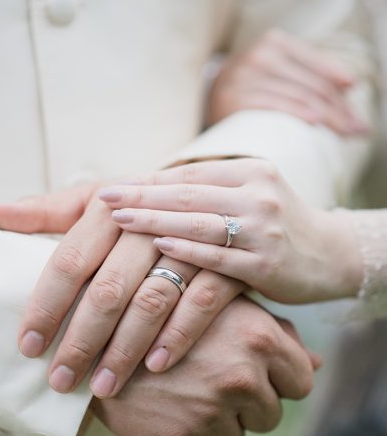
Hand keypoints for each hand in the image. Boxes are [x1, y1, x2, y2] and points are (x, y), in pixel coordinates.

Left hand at [0, 186, 244, 397]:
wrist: (201, 197)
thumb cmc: (136, 205)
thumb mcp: (94, 201)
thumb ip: (47, 211)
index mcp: (110, 205)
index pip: (70, 260)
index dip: (47, 305)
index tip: (30, 344)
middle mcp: (148, 222)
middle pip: (109, 288)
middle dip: (82, 339)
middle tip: (63, 379)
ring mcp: (188, 242)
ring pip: (153, 299)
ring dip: (126, 346)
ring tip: (104, 385)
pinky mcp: (223, 261)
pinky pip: (202, 301)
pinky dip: (179, 334)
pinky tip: (157, 364)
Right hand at [92, 297, 319, 435]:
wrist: (100, 328)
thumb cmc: (171, 308)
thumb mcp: (225, 304)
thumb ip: (274, 332)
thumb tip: (315, 363)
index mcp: (258, 339)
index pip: (300, 380)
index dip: (281, 378)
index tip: (256, 371)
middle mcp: (239, 378)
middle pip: (270, 413)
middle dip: (247, 400)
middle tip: (210, 374)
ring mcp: (207, 413)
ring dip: (216, 418)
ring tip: (185, 384)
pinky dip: (186, 433)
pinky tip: (166, 401)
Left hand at [99, 158, 363, 303]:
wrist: (331, 254)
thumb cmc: (276, 225)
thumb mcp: (250, 196)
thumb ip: (209, 191)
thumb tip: (149, 189)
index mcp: (250, 172)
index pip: (188, 174)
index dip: (148, 181)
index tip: (112, 186)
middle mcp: (258, 194)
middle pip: (189, 194)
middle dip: (142, 196)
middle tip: (104, 198)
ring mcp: (264, 228)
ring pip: (200, 221)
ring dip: (155, 220)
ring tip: (118, 221)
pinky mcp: (268, 263)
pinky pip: (219, 256)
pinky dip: (187, 249)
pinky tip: (158, 246)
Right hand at [207, 29, 366, 135]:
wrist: (203, 103)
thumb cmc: (248, 92)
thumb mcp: (277, 75)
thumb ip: (309, 76)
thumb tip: (351, 86)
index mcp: (273, 43)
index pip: (318, 66)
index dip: (342, 87)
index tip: (356, 110)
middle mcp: (259, 54)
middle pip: (312, 84)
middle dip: (339, 109)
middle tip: (355, 129)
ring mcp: (244, 75)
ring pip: (299, 95)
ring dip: (327, 116)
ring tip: (344, 133)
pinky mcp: (234, 98)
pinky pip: (275, 105)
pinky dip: (298, 113)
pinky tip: (314, 123)